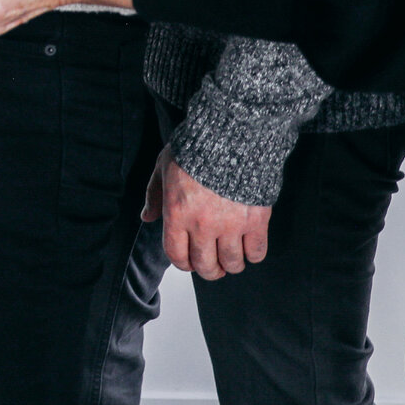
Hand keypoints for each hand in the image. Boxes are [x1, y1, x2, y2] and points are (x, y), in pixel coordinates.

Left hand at [144, 149, 270, 278]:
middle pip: (206, 266)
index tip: (190, 261)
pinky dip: (254, 254)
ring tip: (231, 257)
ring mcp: (231, 224)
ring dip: (231, 264)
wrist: (231, 134)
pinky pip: (257, 252)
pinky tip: (250, 246)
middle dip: (209, 270)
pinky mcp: (256, 220)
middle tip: (213, 265)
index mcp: (177, 213)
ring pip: (232, 263)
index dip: (184, 264)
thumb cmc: (195, 148)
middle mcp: (203, 225)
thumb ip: (154, 194)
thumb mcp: (164, 166)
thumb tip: (147, 217)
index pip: (177, 255)